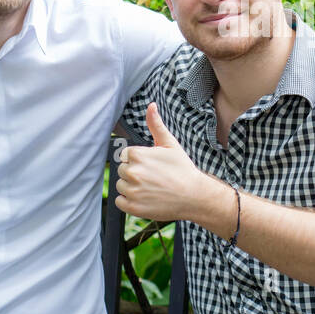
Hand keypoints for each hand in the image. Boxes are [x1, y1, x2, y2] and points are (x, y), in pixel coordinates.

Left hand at [114, 103, 220, 222]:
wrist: (194, 195)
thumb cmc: (182, 169)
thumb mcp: (170, 144)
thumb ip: (156, 125)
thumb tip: (151, 106)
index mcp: (137, 155)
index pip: (125, 155)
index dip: (138, 160)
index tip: (151, 166)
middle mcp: (132, 172)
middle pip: (122, 170)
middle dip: (134, 173)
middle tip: (153, 177)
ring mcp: (132, 191)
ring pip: (121, 186)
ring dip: (131, 187)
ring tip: (150, 188)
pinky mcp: (133, 207)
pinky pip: (120, 201)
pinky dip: (129, 201)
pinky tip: (145, 198)